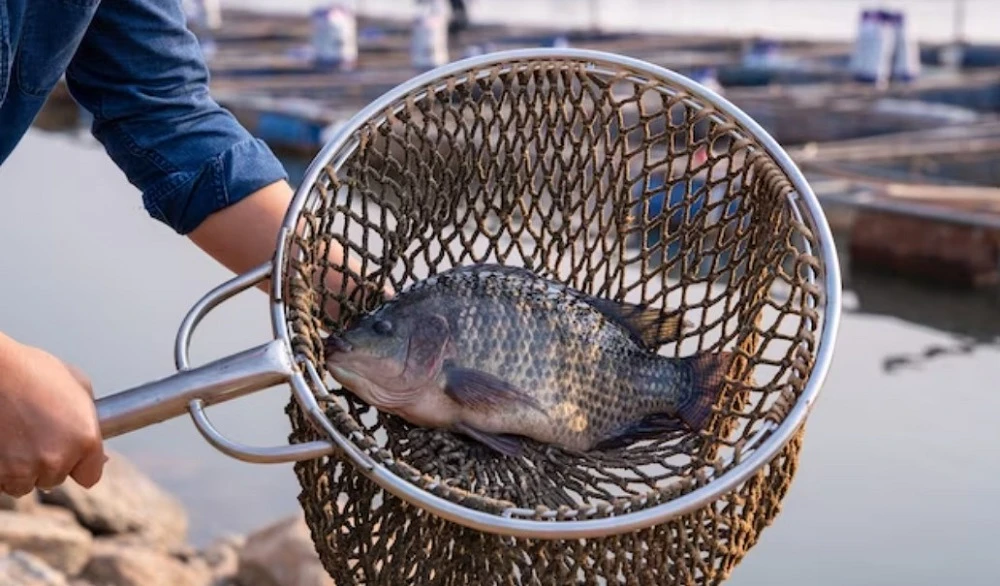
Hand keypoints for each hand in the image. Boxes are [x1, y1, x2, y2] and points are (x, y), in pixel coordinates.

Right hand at [0, 335, 105, 496]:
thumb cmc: (31, 370)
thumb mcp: (78, 386)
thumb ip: (91, 421)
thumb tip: (102, 455)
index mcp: (86, 439)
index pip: (90, 476)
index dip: (79, 465)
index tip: (70, 455)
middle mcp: (58, 459)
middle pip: (55, 479)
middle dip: (46, 463)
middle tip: (35, 434)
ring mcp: (24, 468)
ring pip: (24, 484)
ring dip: (20, 469)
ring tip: (15, 436)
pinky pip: (1, 481)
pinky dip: (0, 468)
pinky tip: (2, 442)